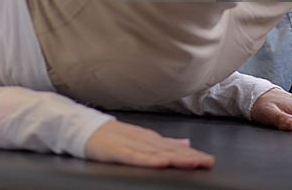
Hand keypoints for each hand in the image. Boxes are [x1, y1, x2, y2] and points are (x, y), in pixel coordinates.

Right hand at [84, 120, 214, 168]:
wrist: (82, 128)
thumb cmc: (111, 136)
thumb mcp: (140, 138)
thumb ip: (163, 143)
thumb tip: (186, 144)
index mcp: (148, 138)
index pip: (174, 148)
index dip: (192, 154)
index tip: (209, 160)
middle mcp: (142, 140)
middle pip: (169, 150)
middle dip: (189, 156)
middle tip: (207, 162)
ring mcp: (129, 144)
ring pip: (156, 152)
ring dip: (175, 157)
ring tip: (192, 162)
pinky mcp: (116, 150)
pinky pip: (134, 156)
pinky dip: (148, 159)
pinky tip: (160, 163)